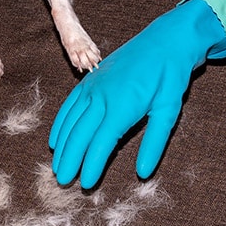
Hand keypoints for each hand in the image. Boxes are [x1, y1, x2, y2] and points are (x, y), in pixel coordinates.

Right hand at [50, 0, 225, 188]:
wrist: (164, 40)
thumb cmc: (169, 77)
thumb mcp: (169, 110)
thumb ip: (155, 143)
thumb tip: (142, 173)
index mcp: (122, 106)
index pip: (101, 143)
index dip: (91, 165)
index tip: (85, 185)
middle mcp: (101, 96)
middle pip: (80, 134)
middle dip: (70, 160)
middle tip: (63, 181)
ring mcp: (93, 86)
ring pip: (71, 120)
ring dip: (62, 145)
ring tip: (57, 166)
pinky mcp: (90, 79)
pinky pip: (69, 104)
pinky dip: (60, 123)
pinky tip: (55, 139)